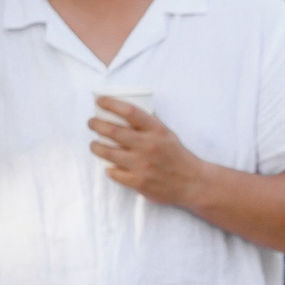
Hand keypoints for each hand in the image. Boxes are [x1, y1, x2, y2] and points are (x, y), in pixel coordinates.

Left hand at [91, 99, 207, 206]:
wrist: (193, 183)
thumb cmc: (177, 156)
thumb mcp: (167, 134)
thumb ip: (149, 124)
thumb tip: (125, 111)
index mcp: (156, 130)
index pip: (128, 111)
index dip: (110, 103)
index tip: (99, 101)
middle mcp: (148, 146)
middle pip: (112, 131)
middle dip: (96, 124)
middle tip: (91, 123)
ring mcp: (142, 165)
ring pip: (108, 153)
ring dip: (96, 147)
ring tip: (94, 144)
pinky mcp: (139, 183)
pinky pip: (114, 173)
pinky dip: (109, 168)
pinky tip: (110, 165)